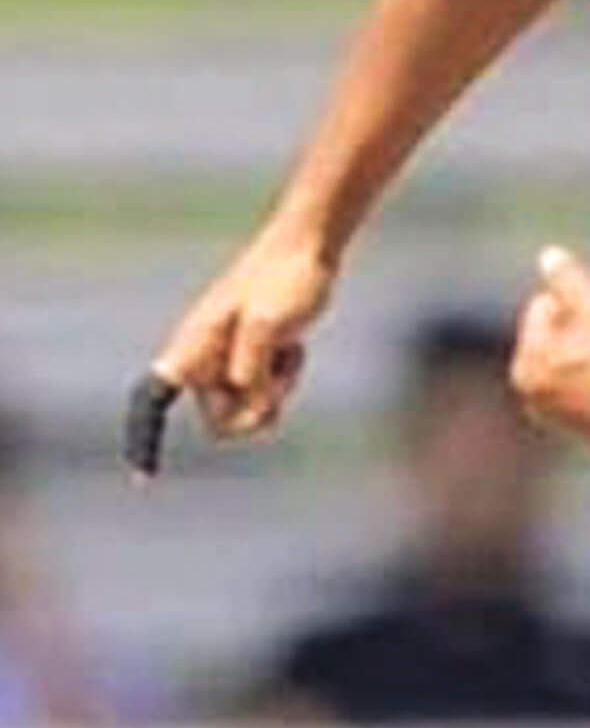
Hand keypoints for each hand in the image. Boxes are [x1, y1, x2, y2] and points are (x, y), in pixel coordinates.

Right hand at [126, 227, 333, 477]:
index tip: (145, 478)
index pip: (152, 400)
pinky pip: (267, 393)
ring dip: (273, 392)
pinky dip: (284, 379)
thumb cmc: (283, 280)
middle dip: (252, 408)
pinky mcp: (254, 357)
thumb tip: (251, 408)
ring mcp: (229, 359)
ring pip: (247, 409)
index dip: (144, 439)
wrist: (307, 249)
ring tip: (286, 352)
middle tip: (277, 373)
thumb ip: (252, 373)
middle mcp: (203, 358)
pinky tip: (293, 348)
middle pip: (219, 419)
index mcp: (191, 348)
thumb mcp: (267, 328)